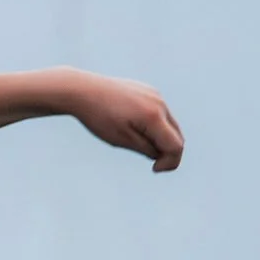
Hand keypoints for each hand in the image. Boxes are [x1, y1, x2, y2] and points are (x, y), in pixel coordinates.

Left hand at [66, 72, 183, 172]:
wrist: (83, 90)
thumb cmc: (99, 117)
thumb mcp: (122, 140)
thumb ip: (146, 148)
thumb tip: (161, 154)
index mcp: (153, 117)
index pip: (176, 146)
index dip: (170, 163)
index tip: (154, 169)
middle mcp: (160, 103)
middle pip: (177, 135)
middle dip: (167, 151)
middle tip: (150, 162)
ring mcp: (156, 95)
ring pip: (169, 123)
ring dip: (161, 138)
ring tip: (136, 142)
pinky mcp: (149, 91)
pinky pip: (160, 112)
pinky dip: (155, 125)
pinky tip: (134, 127)